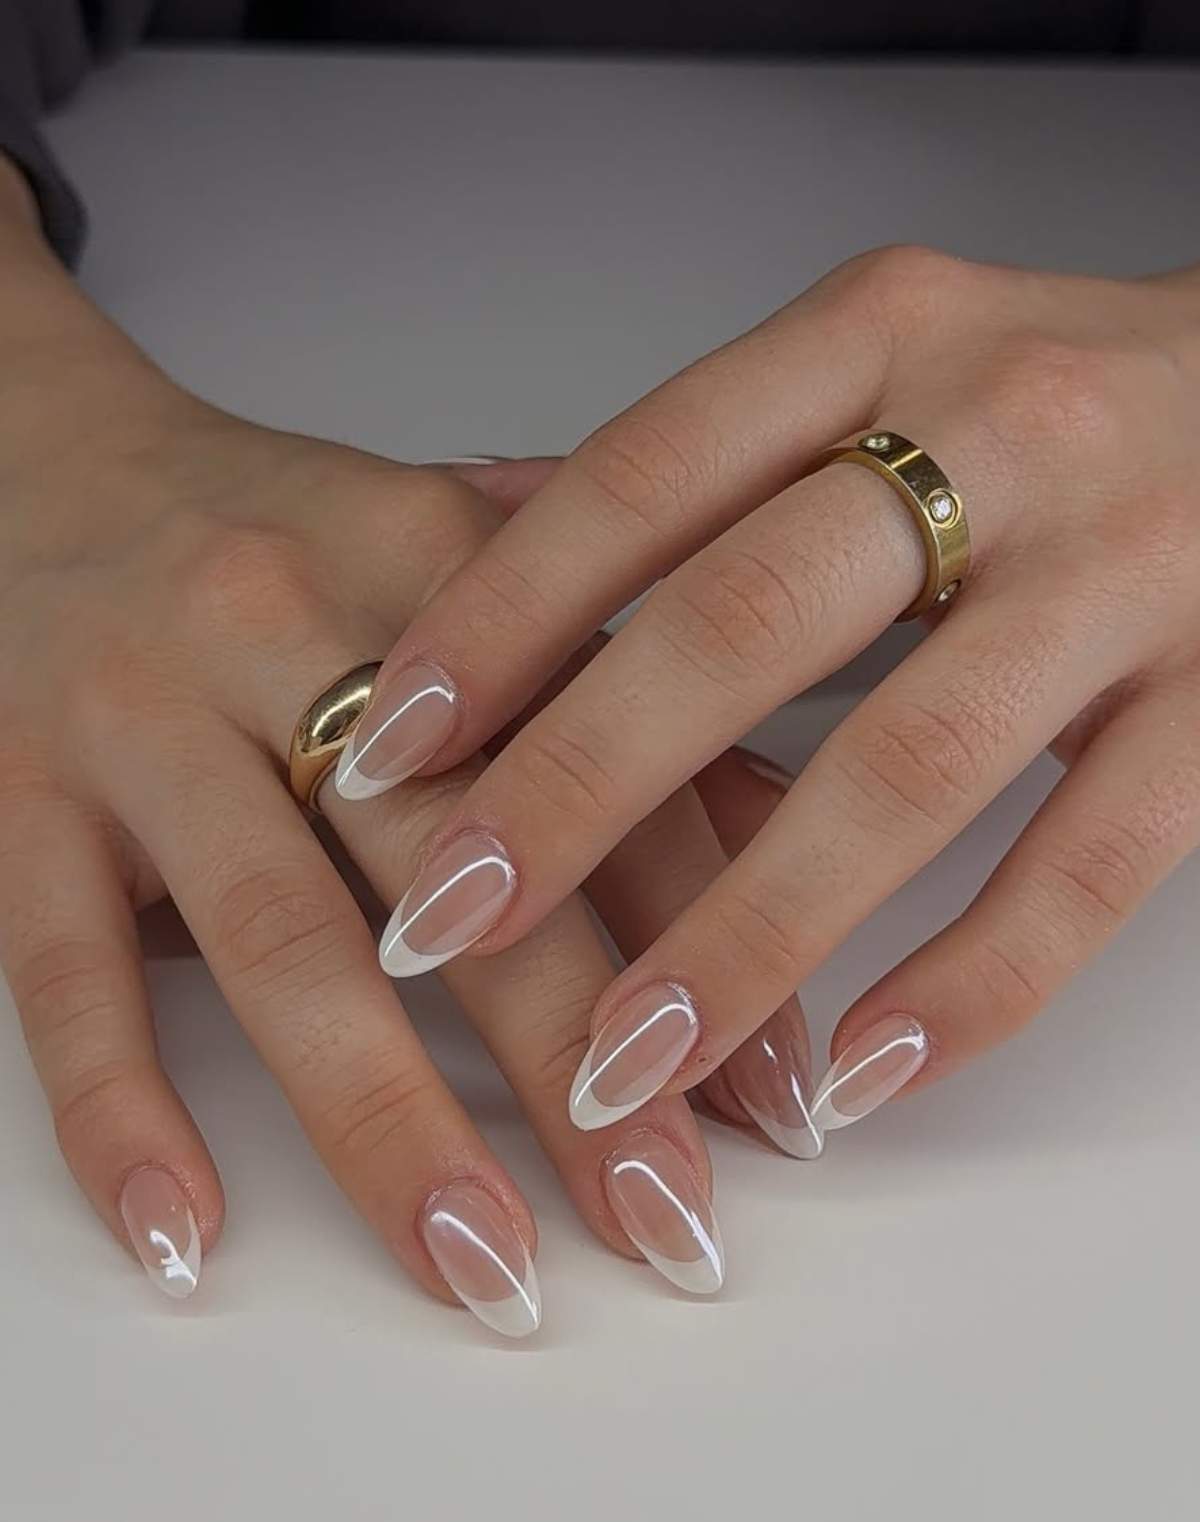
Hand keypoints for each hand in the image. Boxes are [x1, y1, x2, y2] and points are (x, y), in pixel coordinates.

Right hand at [0, 159, 799, 1331]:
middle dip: (577, 1061)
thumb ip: (612, 678)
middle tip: (669, 1224)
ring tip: (484, 1269)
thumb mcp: (453, 553)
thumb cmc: (274, 535)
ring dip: (388, 1123)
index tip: (781, 1096)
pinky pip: (61, 971)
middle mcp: (287, 630)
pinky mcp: (13, 797)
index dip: (713, 937)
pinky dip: (120, 1112)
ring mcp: (140, 721)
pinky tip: (186, 1234)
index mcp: (435, 564)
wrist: (31, 461)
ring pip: (276, 938)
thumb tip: (787, 822)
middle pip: (457, 866)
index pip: (606, 769)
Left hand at [341, 248, 1199, 1134]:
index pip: (645, 479)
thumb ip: (708, 453)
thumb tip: (483, 522)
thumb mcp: (889, 358)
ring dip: (747, 932)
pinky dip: (968, 982)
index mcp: (883, 333)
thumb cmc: (1069, 394)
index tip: (385, 746)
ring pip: (907, 768)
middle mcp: (1002, 432)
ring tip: (628, 1058)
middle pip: (747, 625)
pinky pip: (1088, 862)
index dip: (500, 619)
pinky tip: (858, 1073)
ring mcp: (1128, 567)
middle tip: (450, 925)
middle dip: (577, 792)